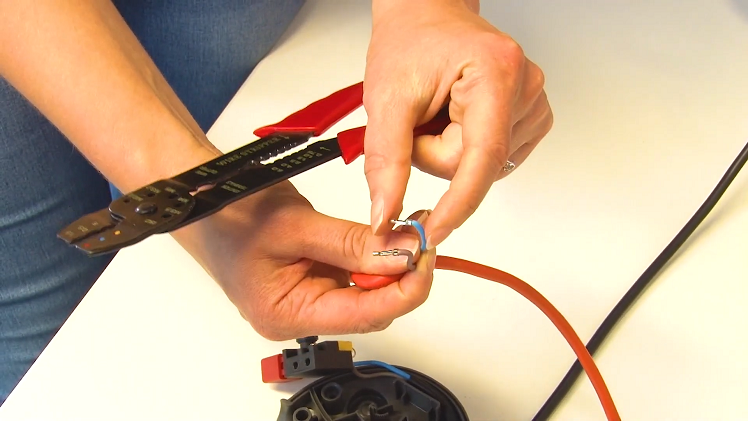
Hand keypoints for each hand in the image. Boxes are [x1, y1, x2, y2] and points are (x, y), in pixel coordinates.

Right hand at [171, 181, 434, 339]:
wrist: (200, 199)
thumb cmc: (229, 213)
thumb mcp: (296, 224)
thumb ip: (351, 242)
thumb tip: (404, 252)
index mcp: (288, 313)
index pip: (365, 314)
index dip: (405, 288)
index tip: (427, 255)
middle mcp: (299, 315)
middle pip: (371, 308)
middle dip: (401, 274)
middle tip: (422, 235)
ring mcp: (306, 299)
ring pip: (366, 292)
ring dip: (389, 263)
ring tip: (407, 230)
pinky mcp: (312, 281)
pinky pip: (353, 276)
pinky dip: (373, 255)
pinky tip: (385, 235)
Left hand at [363, 0, 552, 247]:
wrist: (427, 17)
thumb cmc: (411, 43)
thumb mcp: (386, 100)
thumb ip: (386, 162)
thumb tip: (386, 214)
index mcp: (495, 74)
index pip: (481, 159)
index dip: (457, 203)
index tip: (433, 232)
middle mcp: (525, 89)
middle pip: (474, 166)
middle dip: (434, 156)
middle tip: (418, 120)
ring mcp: (533, 105)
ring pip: (481, 168)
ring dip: (448, 152)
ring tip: (439, 112)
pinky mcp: (530, 118)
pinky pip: (491, 160)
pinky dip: (463, 150)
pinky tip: (456, 120)